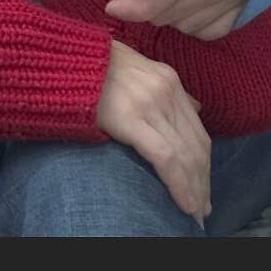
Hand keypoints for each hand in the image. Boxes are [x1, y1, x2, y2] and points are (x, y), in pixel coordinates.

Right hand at [97, 39, 210, 223]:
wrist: (66, 57)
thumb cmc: (95, 66)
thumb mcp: (137, 69)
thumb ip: (165, 89)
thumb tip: (195, 106)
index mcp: (169, 79)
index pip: (197, 131)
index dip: (204, 164)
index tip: (203, 187)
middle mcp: (166, 90)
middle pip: (196, 146)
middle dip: (201, 182)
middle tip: (203, 210)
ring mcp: (151, 103)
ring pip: (186, 155)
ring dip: (194, 189)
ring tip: (194, 213)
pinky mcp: (132, 118)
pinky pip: (166, 158)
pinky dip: (180, 185)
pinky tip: (185, 204)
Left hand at [105, 0, 251, 38]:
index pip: (145, 7)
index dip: (124, 9)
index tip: (113, 6)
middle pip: (160, 18)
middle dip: (148, 5)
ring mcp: (227, 3)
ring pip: (181, 27)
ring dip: (171, 13)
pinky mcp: (239, 12)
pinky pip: (205, 33)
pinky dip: (194, 22)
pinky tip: (192, 2)